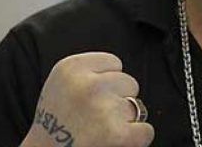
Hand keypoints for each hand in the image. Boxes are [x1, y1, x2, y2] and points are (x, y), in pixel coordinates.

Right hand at [20, 52, 153, 146]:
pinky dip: (137, 139)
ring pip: (137, 106)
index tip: (94, 96)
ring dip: (125, 120)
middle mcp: (87, 84)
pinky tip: (117, 141)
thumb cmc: (55, 123)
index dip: (108, 81)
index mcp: (71, 67)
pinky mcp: (116, 133)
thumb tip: (120, 70)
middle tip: (97, 116)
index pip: (114, 62)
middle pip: (129, 82)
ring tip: (102, 129)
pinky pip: (146, 130)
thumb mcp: (61, 82)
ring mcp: (103, 108)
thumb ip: (88, 70)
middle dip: (118, 99)